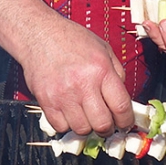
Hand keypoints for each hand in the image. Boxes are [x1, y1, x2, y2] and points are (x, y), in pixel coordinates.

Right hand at [16, 14, 132, 136]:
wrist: (39, 34)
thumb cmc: (71, 39)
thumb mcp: (103, 49)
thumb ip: (116, 73)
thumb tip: (123, 99)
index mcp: (101, 70)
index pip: (121, 107)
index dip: (126, 121)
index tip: (125, 123)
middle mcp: (82, 84)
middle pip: (102, 125)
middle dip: (107, 128)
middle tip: (105, 123)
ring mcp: (63, 95)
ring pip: (82, 129)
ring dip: (87, 126)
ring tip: (85, 114)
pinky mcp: (46, 101)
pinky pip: (61, 127)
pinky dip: (67, 124)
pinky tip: (68, 111)